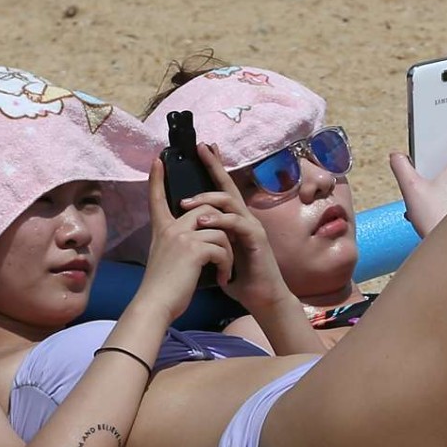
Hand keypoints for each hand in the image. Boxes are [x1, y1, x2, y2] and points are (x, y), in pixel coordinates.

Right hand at [138, 157, 237, 322]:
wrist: (155, 305)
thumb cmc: (163, 289)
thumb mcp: (165, 259)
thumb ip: (177, 243)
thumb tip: (196, 239)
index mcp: (162, 230)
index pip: (156, 197)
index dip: (157, 178)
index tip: (158, 159)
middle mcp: (170, 228)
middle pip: (204, 208)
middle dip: (223, 225)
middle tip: (227, 251)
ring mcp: (181, 236)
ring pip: (219, 230)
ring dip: (229, 252)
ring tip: (225, 271)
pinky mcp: (194, 249)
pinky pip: (222, 247)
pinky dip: (227, 265)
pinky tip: (223, 279)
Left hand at [182, 143, 293, 313]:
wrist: (261, 297)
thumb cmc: (239, 278)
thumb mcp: (217, 253)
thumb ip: (206, 239)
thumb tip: (185, 231)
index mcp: (235, 220)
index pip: (222, 189)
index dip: (214, 168)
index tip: (202, 148)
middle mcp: (245, 218)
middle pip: (228, 186)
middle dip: (214, 166)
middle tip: (199, 151)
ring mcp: (252, 227)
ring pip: (229, 202)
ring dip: (206, 200)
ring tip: (186, 203)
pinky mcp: (256, 239)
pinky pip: (236, 223)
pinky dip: (218, 220)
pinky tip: (202, 221)